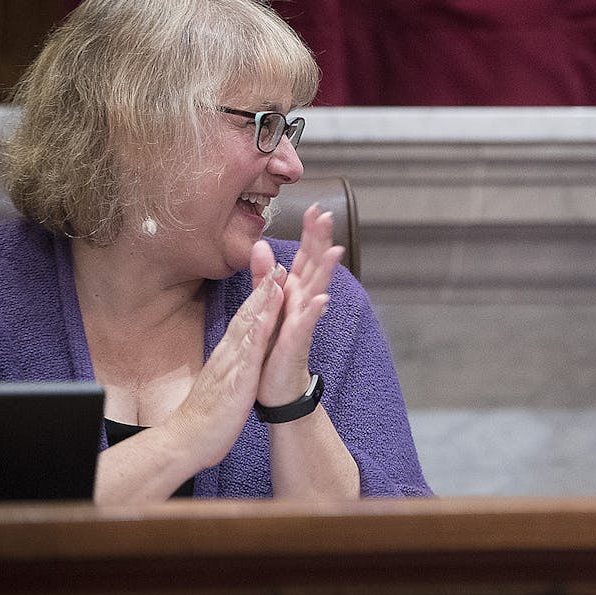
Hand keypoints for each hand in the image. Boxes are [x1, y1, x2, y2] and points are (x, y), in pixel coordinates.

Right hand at [163, 273, 283, 468]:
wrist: (184, 440)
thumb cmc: (204, 415)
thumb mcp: (221, 381)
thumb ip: (228, 363)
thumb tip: (235, 350)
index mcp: (228, 354)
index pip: (246, 319)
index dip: (261, 295)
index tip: (274, 273)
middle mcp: (229, 354)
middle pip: (248, 314)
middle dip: (265, 287)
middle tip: (280, 261)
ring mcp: (232, 366)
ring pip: (249, 327)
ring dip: (264, 302)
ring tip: (278, 277)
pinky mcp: (236, 382)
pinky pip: (249, 356)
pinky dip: (259, 335)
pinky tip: (267, 319)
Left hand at [255, 204, 343, 406]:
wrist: (277, 387)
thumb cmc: (273, 346)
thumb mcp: (267, 305)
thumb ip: (265, 275)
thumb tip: (261, 244)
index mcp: (294, 292)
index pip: (305, 257)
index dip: (310, 233)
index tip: (315, 207)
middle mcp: (302, 303)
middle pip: (314, 266)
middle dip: (320, 241)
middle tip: (327, 216)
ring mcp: (301, 322)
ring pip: (315, 290)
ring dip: (325, 271)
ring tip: (334, 251)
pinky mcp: (296, 342)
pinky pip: (305, 325)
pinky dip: (314, 311)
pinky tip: (322, 299)